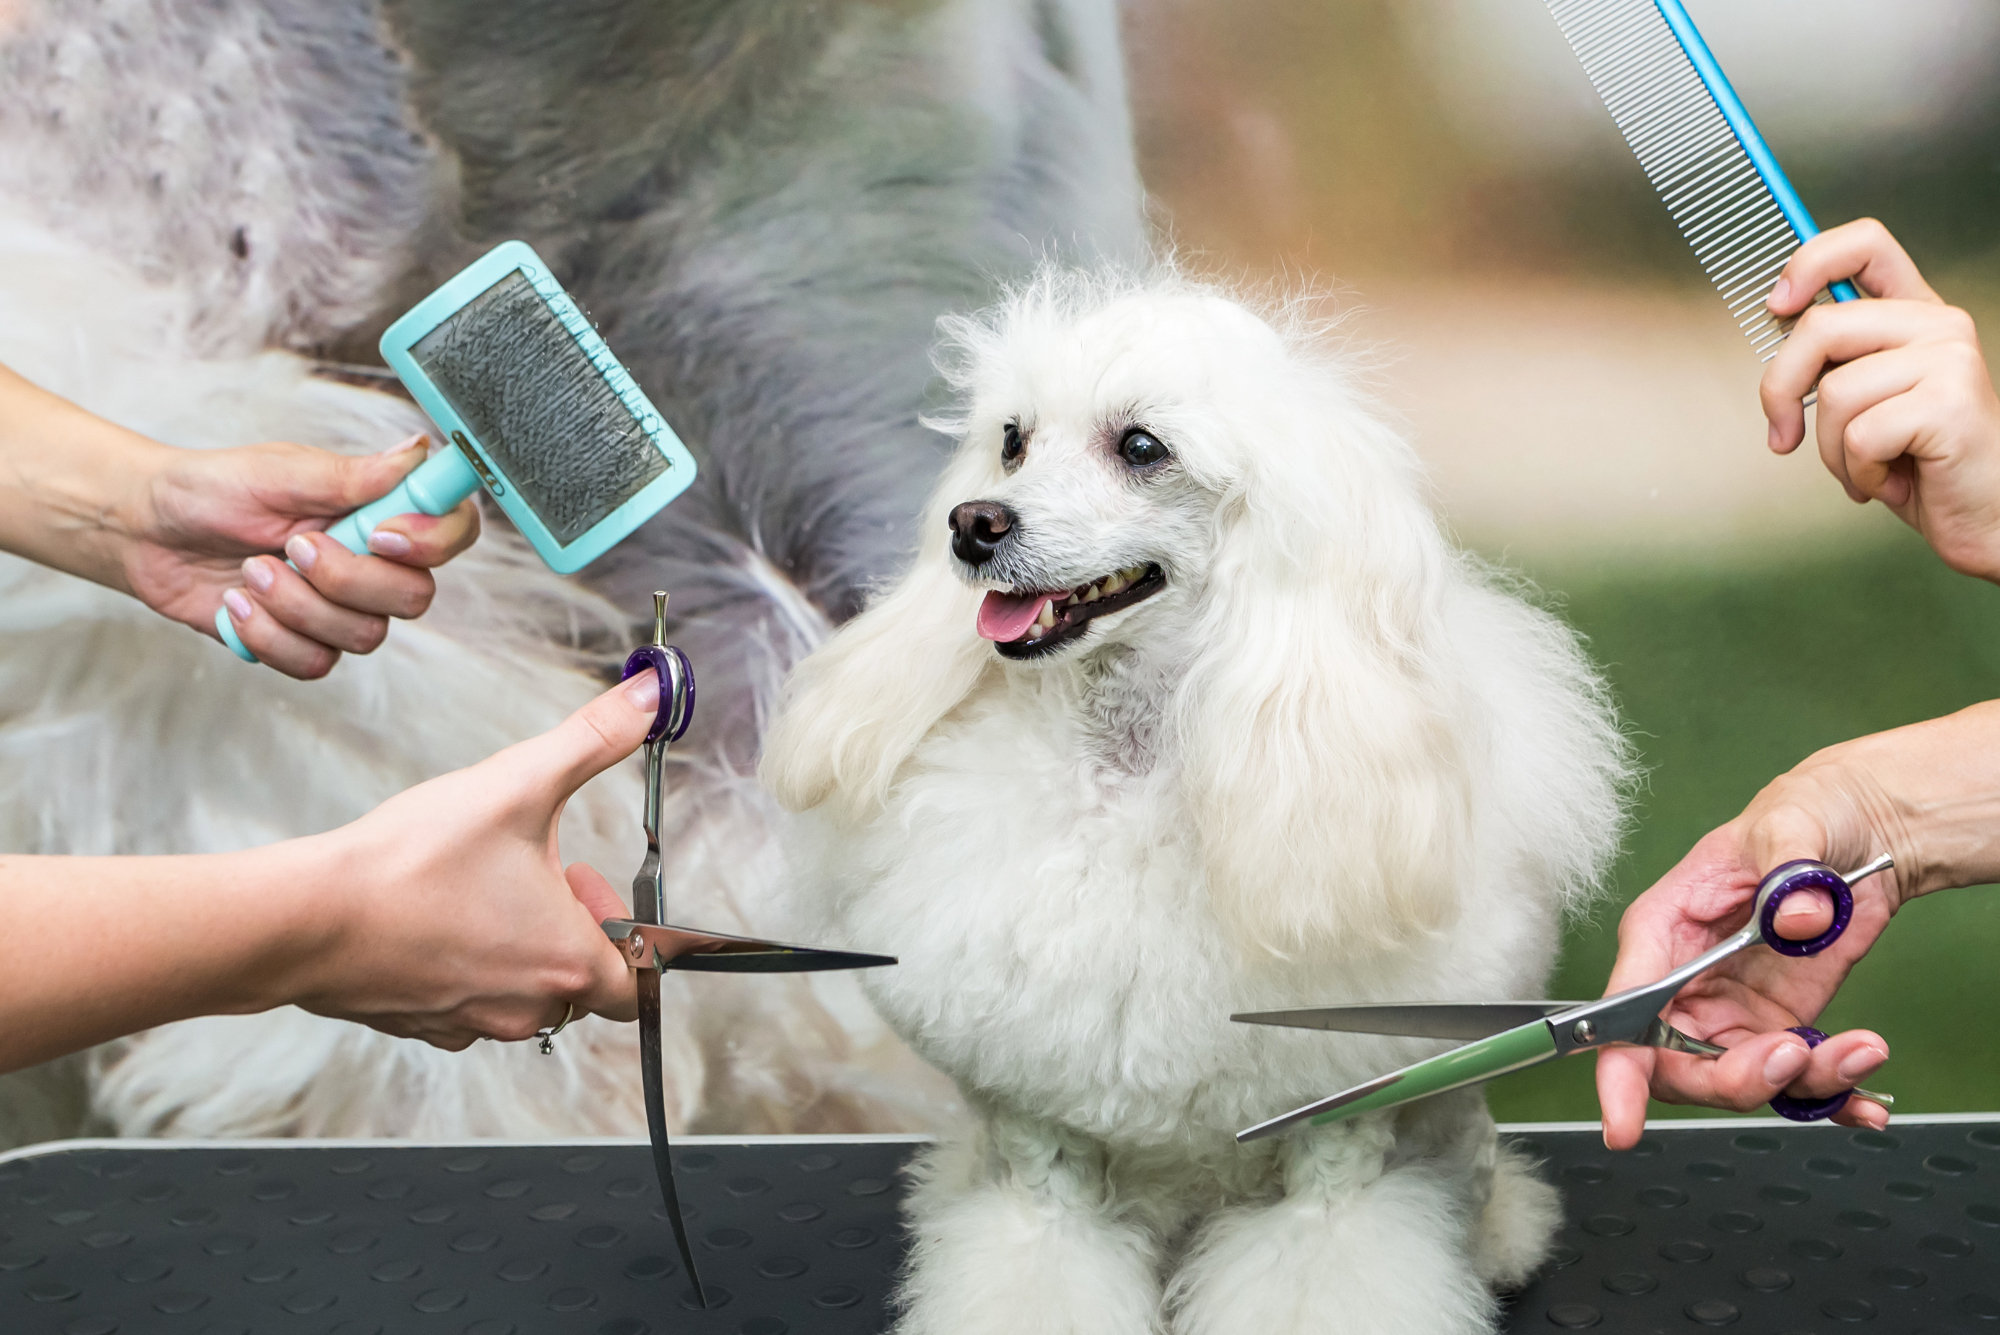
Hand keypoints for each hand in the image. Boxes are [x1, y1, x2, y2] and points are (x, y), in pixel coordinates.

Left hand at [130, 435, 480, 677]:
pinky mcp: (305, 642)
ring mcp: (341, 607)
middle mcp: (373, 562)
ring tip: (250, 571)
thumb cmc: (213, 489)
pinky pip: (317, 662)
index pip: (452, 531)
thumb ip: (354, 474)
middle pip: (414, 597)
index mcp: (378, 511)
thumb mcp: (282, 472)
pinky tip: (238, 603)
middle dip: (346, 579)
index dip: (433, 541)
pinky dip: (269, 636)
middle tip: (292, 545)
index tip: (381, 532)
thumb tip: (419, 451)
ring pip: (364, 636)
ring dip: (296, 605)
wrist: (147, 532)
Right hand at [283, 669, 659, 1048]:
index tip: (585, 879)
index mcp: (566, 963)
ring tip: (483, 888)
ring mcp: (470, 1023)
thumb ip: (593, 739)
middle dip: (571, 927)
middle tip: (537, 874)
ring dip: (520, 947)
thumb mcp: (518, 784)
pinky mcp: (422, 1023)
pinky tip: (438, 917)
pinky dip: (468, 967)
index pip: (638, 981)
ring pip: (524, 996)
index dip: (625, 929)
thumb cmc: (411, 864)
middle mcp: (526, 1009)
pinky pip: (469, 1005)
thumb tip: (649, 698)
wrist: (307, 917)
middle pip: (582, 986)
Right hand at [1592, 740, 1930, 1148]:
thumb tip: (1796, 918)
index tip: (1620, 1123)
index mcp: (1663, 931)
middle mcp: (1687, 980)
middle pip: (1679, 1064)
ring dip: (1800, 1083)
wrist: (1863, 833)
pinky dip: (1830, 1098)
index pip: (1622, 1008)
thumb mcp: (1791, 824)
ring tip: (1859, 1051)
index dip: (1617, 1072)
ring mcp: (1732, 1009)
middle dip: (1735, 1078)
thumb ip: (1789, 867)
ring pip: (1740, 1079)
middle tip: (1796, 1055)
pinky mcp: (1780, 1024)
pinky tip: (1864, 1101)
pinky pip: (1792, 1081)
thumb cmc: (1803, 814)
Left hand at [1763, 219, 1999, 580]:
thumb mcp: (1867, 400)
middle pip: (1819, 326)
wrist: (1988, 516)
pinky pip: (1858, 435)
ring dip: (1830, 450)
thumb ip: (1835, 360)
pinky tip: (1891, 482)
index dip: (1810, 261)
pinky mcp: (1948, 402)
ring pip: (1834, 392)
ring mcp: (1949, 359)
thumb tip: (1777, 321)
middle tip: (1783, 433)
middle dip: (1780, 389)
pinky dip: (1858, 472)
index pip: (1865, 244)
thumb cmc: (1924, 464)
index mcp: (1915, 315)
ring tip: (1866, 468)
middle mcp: (1938, 325)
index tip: (1778, 305)